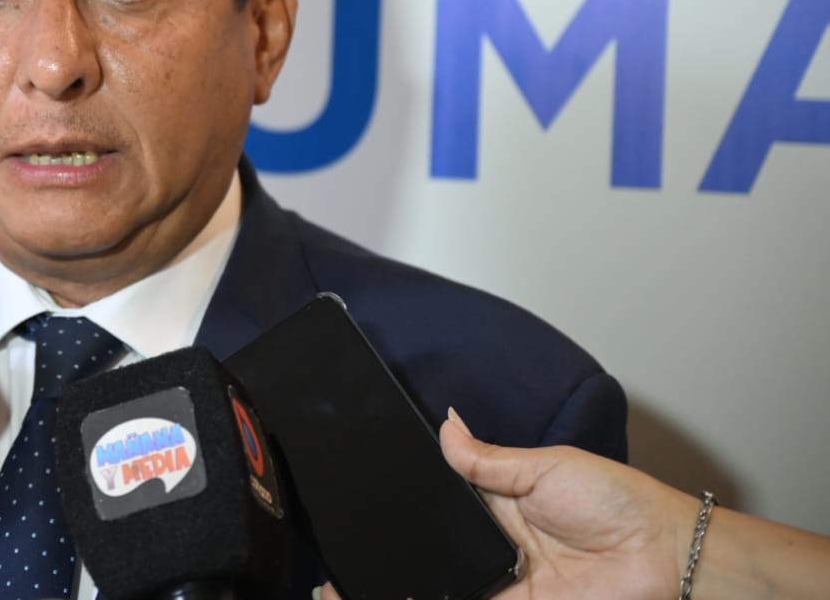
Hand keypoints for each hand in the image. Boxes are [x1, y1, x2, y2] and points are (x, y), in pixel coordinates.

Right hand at [317, 411, 689, 599]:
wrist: (666, 556)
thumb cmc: (618, 502)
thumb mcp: (546, 466)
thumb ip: (488, 459)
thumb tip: (446, 425)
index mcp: (496, 502)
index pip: (437, 505)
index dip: (402, 507)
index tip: (360, 505)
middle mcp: (493, 545)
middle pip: (430, 551)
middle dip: (388, 556)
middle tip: (340, 566)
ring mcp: (502, 580)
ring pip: (441, 584)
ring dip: (403, 583)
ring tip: (350, 587)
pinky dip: (438, 596)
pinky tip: (406, 592)